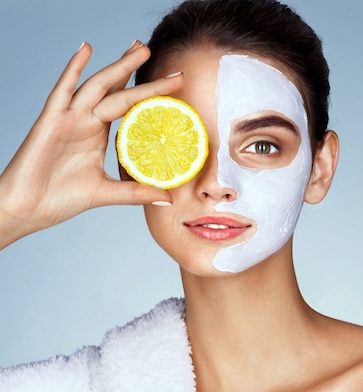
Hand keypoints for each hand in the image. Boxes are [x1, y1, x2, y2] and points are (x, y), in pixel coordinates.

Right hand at [0, 41, 182, 248]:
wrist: (28, 208)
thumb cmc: (60, 199)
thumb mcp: (106, 193)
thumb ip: (136, 192)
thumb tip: (168, 200)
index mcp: (97, 134)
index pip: (127, 106)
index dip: (147, 93)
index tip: (171, 82)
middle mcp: (85, 121)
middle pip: (115, 90)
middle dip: (135, 70)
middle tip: (153, 51)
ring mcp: (68, 118)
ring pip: (97, 86)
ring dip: (118, 67)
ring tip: (139, 50)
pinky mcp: (50, 121)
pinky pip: (63, 91)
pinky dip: (73, 70)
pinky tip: (86, 49)